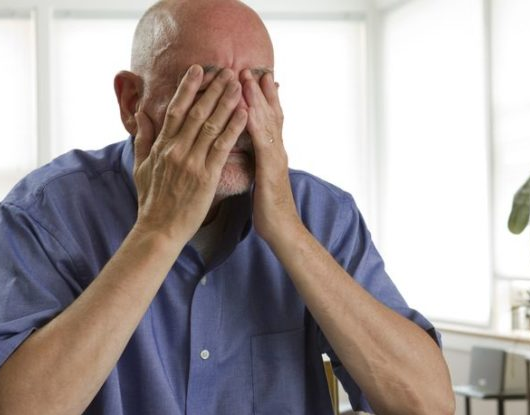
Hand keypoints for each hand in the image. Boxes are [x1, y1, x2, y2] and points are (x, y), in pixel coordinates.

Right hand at [133, 65, 247, 242]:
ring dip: (226, 102)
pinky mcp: (206, 176)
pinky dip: (234, 127)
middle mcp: (176, 149)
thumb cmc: (151, 202)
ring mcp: (191, 162)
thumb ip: (142, 138)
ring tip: (238, 84)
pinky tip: (244, 113)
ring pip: (211, 124)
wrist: (159, 230)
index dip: (188, 88)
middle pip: (197, 112)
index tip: (198, 70)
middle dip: (213, 89)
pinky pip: (222, 147)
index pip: (175, 109)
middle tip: (227, 71)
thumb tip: (141, 114)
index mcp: (161, 146)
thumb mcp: (140, 167)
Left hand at [241, 70, 299, 242]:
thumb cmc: (269, 211)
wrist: (283, 231)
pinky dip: (255, 122)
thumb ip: (259, 163)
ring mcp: (276, 158)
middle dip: (261, 90)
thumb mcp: (262, 180)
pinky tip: (246, 109)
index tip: (253, 79)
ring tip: (247, 77)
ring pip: (267, 121)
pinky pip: (262, 140)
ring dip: (257, 98)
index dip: (262, 99)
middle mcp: (277, 151)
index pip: (269, 120)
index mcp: (272, 154)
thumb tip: (253, 155)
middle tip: (251, 68)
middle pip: (271, 113)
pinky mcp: (270, 169)